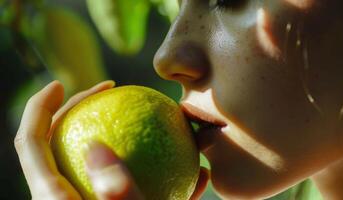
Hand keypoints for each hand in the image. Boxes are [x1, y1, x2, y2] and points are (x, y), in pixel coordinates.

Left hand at [14, 81, 208, 199]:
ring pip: (88, 153)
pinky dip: (148, 166)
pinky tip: (189, 170)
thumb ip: (114, 191)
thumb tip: (93, 144)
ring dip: (112, 129)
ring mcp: (86, 199)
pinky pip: (123, 177)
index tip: (60, 84)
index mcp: (54, 198)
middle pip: (57, 140)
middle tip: (107, 91)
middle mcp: (64, 196)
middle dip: (79, 108)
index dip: (38, 108)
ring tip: (141, 116)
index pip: (30, 142)